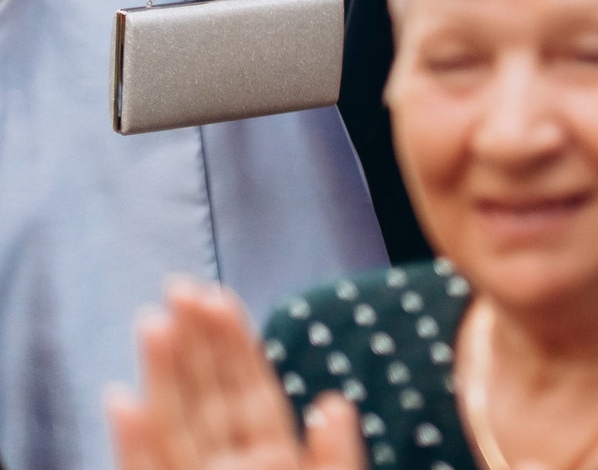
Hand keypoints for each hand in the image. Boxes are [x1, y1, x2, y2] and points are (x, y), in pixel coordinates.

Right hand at [104, 276, 363, 469]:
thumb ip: (335, 453)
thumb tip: (333, 403)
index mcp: (270, 457)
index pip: (249, 391)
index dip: (234, 344)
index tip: (217, 296)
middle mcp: (228, 465)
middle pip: (206, 396)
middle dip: (193, 342)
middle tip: (178, 286)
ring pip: (173, 425)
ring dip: (162, 375)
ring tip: (153, 323)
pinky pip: (147, 469)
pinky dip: (134, 441)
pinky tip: (122, 400)